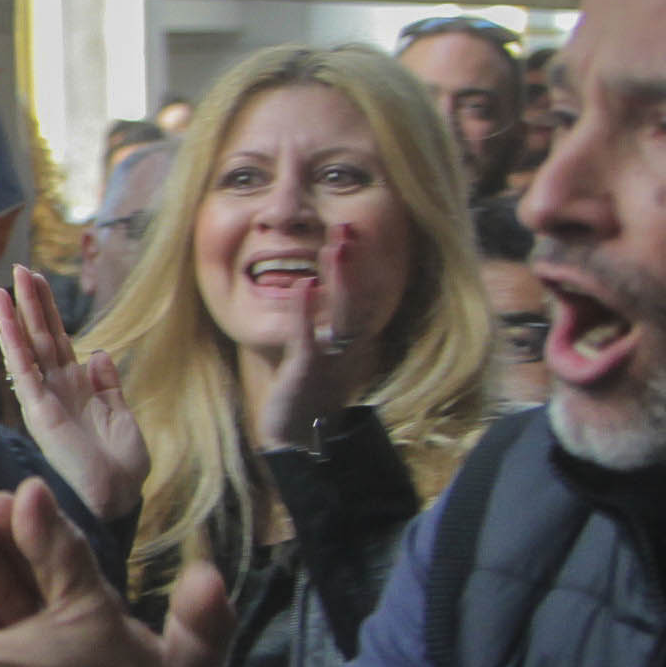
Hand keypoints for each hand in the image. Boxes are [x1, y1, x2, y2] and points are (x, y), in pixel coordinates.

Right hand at [0, 268, 144, 527]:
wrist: (118, 499)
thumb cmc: (123, 469)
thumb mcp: (123, 418)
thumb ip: (108, 386)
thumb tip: (98, 352)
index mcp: (78, 389)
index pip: (58, 341)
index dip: (49, 311)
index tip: (39, 282)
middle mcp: (57, 390)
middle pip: (40, 337)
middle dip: (31, 303)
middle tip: (19, 268)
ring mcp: (46, 399)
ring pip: (28, 349)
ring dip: (15, 317)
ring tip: (3, 286)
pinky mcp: (40, 412)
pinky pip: (24, 371)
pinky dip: (13, 345)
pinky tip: (5, 321)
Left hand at [255, 239, 365, 452]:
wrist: (300, 439)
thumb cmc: (309, 392)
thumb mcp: (324, 353)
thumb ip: (327, 322)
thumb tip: (322, 286)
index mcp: (354, 341)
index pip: (365, 296)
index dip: (363, 265)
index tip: (353, 233)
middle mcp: (349, 348)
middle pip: (360, 299)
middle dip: (355, 263)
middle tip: (347, 227)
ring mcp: (331, 359)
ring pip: (342, 315)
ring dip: (340, 279)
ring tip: (336, 246)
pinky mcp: (306, 372)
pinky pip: (307, 338)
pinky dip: (305, 311)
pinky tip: (303, 284)